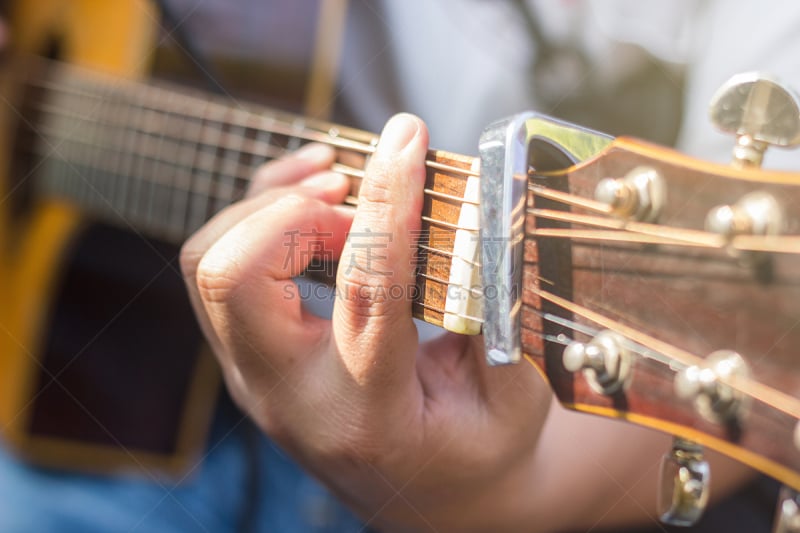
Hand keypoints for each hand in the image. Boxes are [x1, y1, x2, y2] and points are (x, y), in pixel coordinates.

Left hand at [181, 114, 552, 530]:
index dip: (387, 204)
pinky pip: (217, 269)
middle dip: (294, 212)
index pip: (366, 292)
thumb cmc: (476, 450)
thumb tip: (496, 211)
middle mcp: (291, 397)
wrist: (427, 500)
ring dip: (267, 206)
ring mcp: (256, 378)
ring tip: (338, 187)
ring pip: (208, 265)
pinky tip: (315, 200)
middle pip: (234, 279)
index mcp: (369, 414)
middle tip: (358, 199)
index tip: (408, 140)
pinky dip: (258, 216)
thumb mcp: (516, 396)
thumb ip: (505, 310)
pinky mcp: (247, 357)